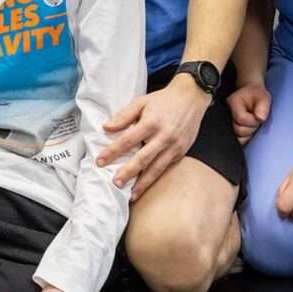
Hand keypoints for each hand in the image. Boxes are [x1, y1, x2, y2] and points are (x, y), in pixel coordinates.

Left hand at [98, 79, 211, 199]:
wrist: (192, 97)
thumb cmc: (164, 100)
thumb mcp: (141, 102)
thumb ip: (124, 116)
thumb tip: (106, 128)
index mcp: (151, 123)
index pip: (127, 140)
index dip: (112, 152)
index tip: (100, 161)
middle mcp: (163, 136)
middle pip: (142, 159)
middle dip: (128, 173)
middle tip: (115, 183)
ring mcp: (174, 146)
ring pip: (156, 168)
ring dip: (143, 183)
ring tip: (131, 195)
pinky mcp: (181, 151)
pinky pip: (166, 167)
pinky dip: (155, 178)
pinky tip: (146, 185)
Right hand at [227, 82, 271, 144]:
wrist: (252, 96)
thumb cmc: (258, 96)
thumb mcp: (264, 97)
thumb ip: (263, 107)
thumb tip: (260, 118)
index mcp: (233, 102)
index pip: (241, 118)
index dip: (252, 120)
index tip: (259, 116)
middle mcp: (227, 113)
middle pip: (238, 130)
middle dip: (252, 128)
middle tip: (257, 120)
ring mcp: (227, 123)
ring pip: (238, 138)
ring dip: (249, 134)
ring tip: (252, 124)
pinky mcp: (231, 130)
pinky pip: (239, 140)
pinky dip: (246, 137)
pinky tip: (250, 129)